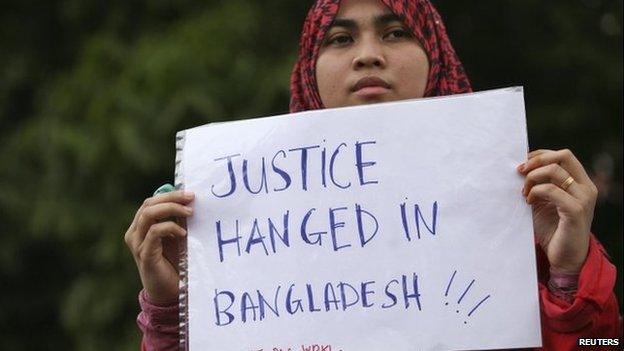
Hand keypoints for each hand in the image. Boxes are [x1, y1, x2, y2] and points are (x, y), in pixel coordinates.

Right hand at [124, 190, 194, 303]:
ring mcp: (138, 244)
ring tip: (189, 213)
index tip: (190, 194)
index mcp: (141, 227)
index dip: (170, 194)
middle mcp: (135, 233)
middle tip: (191, 198)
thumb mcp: (177, 237)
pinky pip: (154, 232)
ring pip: (148, 214)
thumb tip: (191, 201)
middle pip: (149, 204)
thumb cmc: (174, 263)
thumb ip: (178, 221)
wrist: (169, 293)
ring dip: (171, 209)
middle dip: (172, 198)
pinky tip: (183, 233)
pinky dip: (169, 227)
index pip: (152, 201)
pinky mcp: (145, 255)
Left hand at [518, 149, 596, 273]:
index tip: (523, 164)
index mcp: (581, 182)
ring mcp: (583, 199)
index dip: (541, 155)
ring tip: (524, 192)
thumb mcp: (542, 201)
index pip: (563, 155)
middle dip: (537, 161)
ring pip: (555, 171)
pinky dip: (535, 192)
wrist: (564, 257)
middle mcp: (586, 187)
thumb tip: (520, 167)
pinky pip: (551, 190)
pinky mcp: (575, 211)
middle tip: (520, 172)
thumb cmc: (551, 228)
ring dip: (533, 178)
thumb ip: (537, 184)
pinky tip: (529, 202)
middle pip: (563, 156)